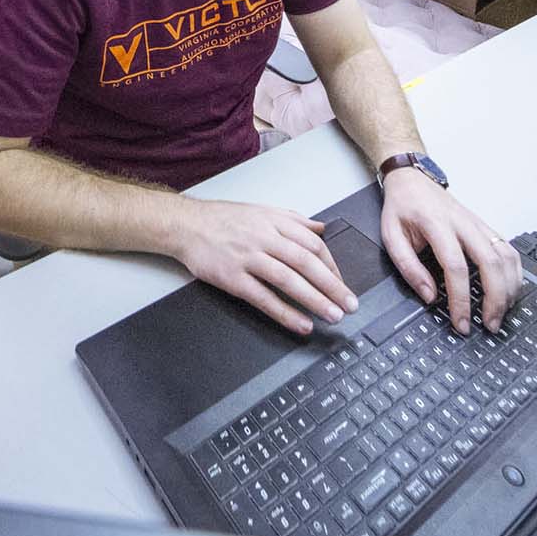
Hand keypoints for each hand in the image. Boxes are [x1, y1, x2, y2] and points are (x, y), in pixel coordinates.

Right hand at [171, 200, 360, 335]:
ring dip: (315, 300)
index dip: (332, 266)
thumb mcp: (262, 211)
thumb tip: (321, 228)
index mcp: (275, 223)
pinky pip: (263, 298)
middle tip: (350, 304)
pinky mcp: (232, 278)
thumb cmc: (224, 220)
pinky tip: (301, 323)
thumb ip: (294, 220)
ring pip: (289, 280)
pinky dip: (285, 312)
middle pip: (307, 263)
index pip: (313, 245)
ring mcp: (248, 258)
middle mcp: (265, 238)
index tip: (342, 284)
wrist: (186, 225)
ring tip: (333, 315)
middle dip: (332, 285)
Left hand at [379, 168, 521, 334]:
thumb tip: (428, 295)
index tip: (460, 321)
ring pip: (506, 256)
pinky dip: (514, 273)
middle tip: (489, 324)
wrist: (413, 181)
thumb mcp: (391, 235)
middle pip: (490, 262)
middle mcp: (463, 223)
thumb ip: (408, 267)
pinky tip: (511, 290)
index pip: (455, 266)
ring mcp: (478, 224)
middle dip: (495, 298)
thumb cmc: (403, 207)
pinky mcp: (486, 227)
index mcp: (437, 224)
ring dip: (509, 288)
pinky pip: (509, 250)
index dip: (460, 298)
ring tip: (501, 313)